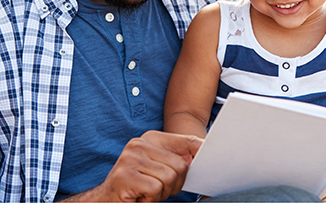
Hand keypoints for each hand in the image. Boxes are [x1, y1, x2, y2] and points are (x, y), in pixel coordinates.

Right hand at [66, 130, 201, 201]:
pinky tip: (140, 197)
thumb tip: (202, 151)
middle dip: (175, 184)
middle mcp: (140, 143)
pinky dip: (151, 199)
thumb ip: (176, 158)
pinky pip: (155, 189)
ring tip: (147, 193)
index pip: (185, 141)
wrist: (103, 200)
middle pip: (181, 165)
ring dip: (162, 193)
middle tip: (159, 189)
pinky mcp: (126, 175)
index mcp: (150, 138)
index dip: (200, 150)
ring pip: (169, 178)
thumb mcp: (157, 167)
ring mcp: (131, 158)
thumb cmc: (136, 185)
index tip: (209, 153)